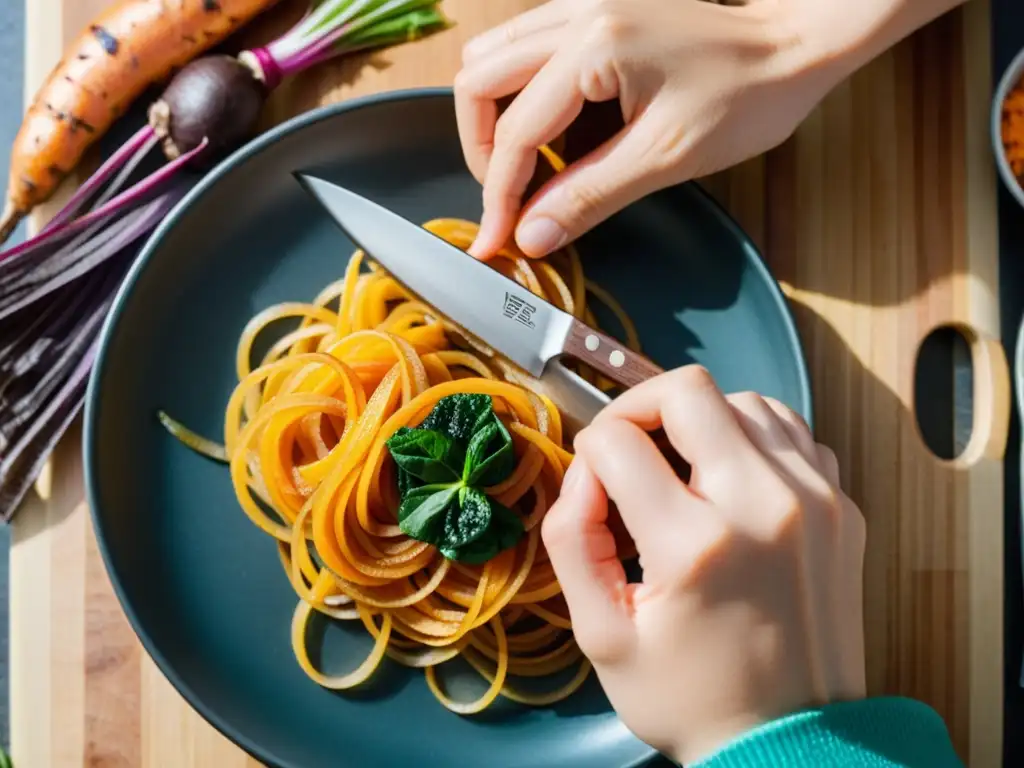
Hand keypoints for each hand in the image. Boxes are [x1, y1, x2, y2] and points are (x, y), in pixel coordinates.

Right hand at [455, 0, 838, 259]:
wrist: (793, 47)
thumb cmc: (748, 96)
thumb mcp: (665, 157)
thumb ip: (589, 196)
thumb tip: (532, 235)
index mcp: (595, 44)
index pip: (514, 132)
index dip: (498, 197)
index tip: (495, 240)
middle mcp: (577, 11)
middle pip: (478, 79)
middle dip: (482, 150)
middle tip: (509, 199)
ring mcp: (582, 2)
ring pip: (493, 55)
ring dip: (494, 116)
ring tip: (525, 167)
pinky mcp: (592, 8)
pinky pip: (525, 44)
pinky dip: (519, 91)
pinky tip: (549, 129)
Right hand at [542, 366, 866, 764]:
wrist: (792, 745)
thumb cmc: (693, 698)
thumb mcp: (603, 636)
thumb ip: (571, 542)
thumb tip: (581, 476)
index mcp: (696, 544)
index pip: (617, 442)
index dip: (587, 458)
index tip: (593, 491)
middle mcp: (764, 505)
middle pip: (689, 390)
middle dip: (640, 407)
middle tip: (628, 448)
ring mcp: (815, 500)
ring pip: (746, 399)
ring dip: (700, 419)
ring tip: (681, 466)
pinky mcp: (842, 508)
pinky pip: (791, 433)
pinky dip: (752, 438)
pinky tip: (731, 479)